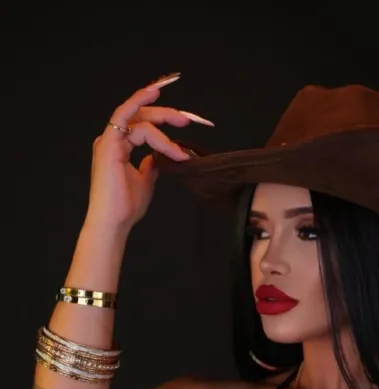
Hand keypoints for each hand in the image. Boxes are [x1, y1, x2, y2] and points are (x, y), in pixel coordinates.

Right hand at [87, 76, 203, 230]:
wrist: (114, 222)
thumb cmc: (125, 207)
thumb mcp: (145, 182)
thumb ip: (150, 166)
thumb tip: (158, 157)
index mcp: (118, 147)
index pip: (141, 125)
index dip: (162, 122)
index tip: (183, 125)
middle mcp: (111, 141)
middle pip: (140, 117)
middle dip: (165, 115)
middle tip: (186, 119)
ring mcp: (109, 141)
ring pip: (138, 118)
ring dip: (162, 119)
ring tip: (181, 127)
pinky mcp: (109, 143)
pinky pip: (124, 114)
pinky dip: (138, 101)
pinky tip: (154, 92)